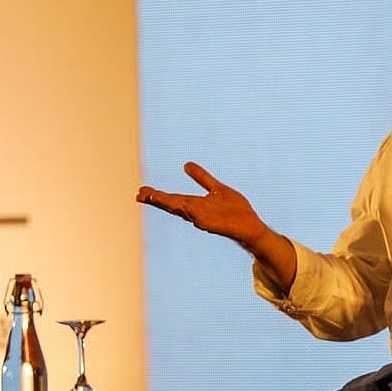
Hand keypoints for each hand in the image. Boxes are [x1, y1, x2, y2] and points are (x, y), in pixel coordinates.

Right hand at [137, 162, 267, 246]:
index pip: (173, 199)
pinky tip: (184, 208)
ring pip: (184, 211)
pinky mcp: (216, 226)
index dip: (157, 196)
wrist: (251, 226)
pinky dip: (193, 214)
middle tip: (140, 195)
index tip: (141, 191)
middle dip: (158, 200)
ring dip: (170, 205)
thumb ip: (202, 178)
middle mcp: (197, 212)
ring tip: (155, 198)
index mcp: (196, 204)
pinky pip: (202, 220)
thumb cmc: (235, 210)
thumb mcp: (217, 188)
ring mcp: (205, 220)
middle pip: (174, 205)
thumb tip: (185, 164)